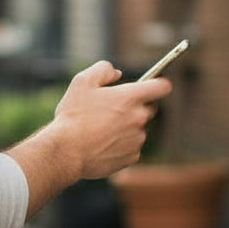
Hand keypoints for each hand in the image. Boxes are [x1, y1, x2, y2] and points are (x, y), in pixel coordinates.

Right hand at [51, 60, 171, 179]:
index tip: (150, 85)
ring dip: (126, 127)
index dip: (158, 83)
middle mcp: (139, 118)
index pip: (162, 86)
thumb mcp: (82, 82)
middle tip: (113, 109)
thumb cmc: (73, 116)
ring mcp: (137, 139)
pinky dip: (121, 144)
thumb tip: (117, 74)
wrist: (66, 151)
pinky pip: (131, 147)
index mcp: (130, 97)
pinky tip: (101, 144)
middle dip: (136, 107)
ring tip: (101, 129)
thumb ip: (103, 70)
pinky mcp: (132, 157)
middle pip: (150, 108)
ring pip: (139, 129)